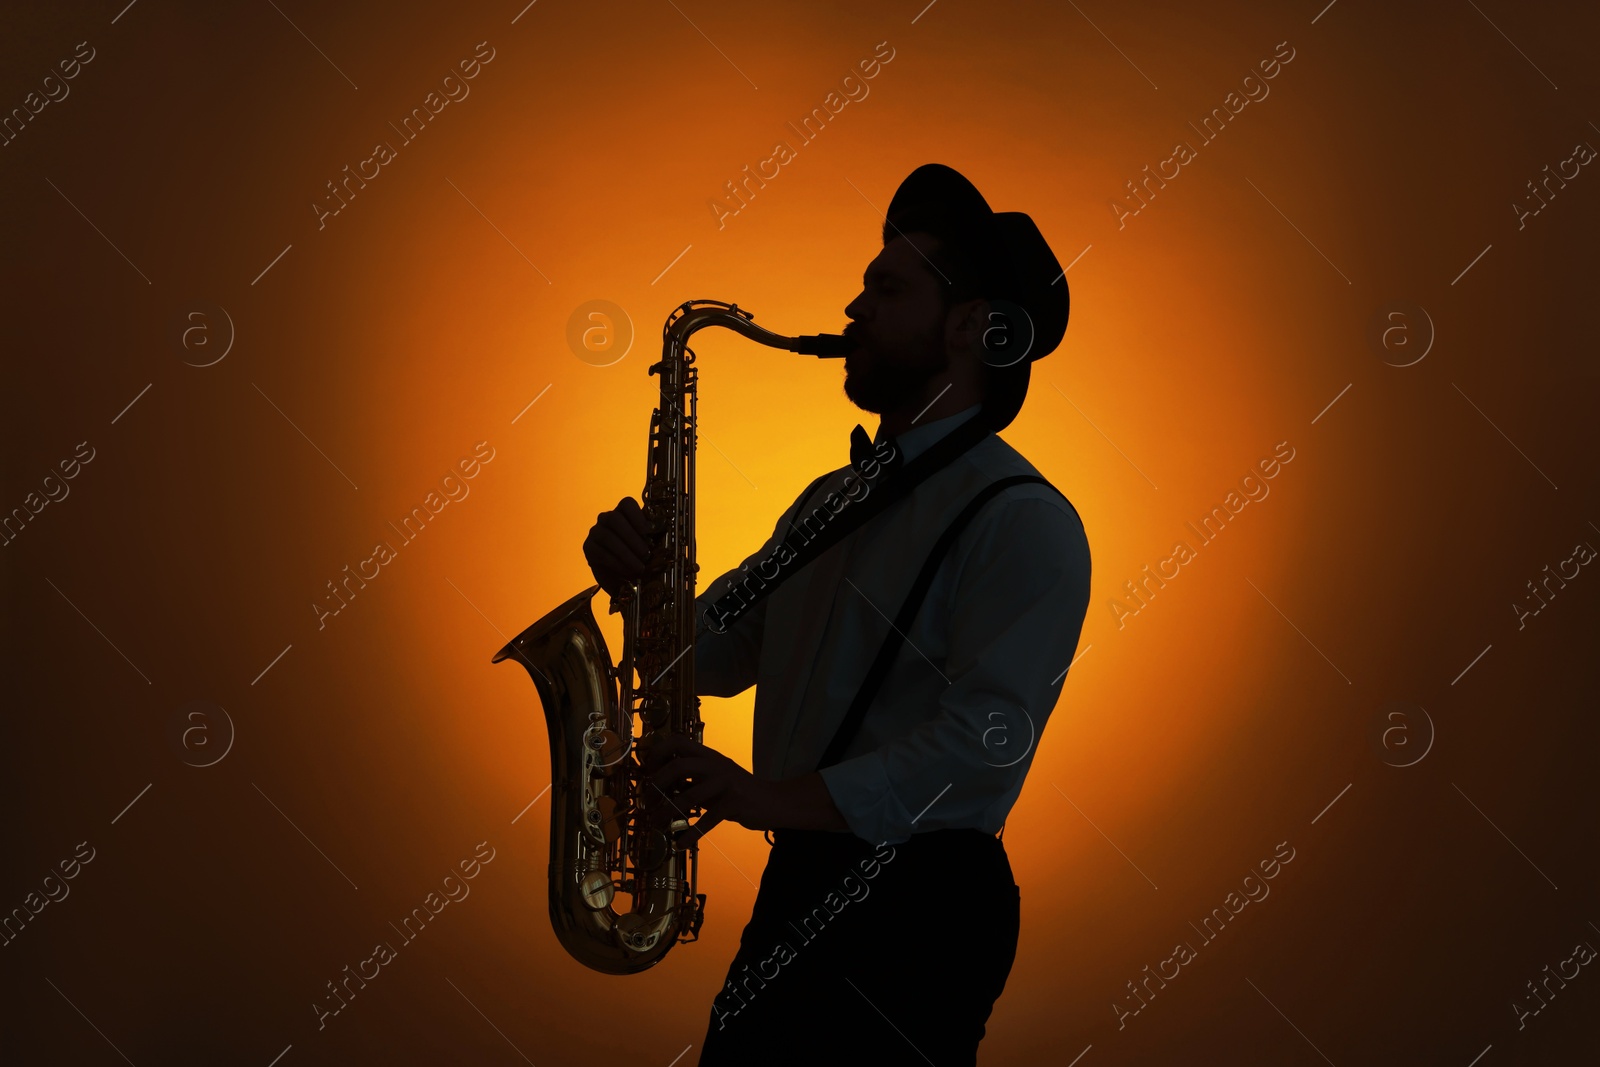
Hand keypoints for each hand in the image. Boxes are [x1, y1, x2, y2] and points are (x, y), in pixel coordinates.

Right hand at [583, 496, 652, 596]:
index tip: (649, 531)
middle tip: (646, 554)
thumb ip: (655, 537)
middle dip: (632, 537)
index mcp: (624, 513)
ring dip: (626, 553)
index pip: (626, 503)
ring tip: (639, 567)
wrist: (623, 580)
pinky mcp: (588, 547)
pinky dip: (616, 563)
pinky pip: (601, 552)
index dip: (637, 516)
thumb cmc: (639, 558)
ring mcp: (596, 532)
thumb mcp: (650, 546)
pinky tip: (627, 570)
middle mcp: (607, 518)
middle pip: (615, 518)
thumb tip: (665, 530)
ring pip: (607, 536)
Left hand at [639, 734, 848, 841]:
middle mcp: (716, 765)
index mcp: (709, 756)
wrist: (773, 802)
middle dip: (657, 783)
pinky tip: (681, 844)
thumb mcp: (714, 779)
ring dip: (668, 812)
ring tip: (658, 824)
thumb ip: (692, 779)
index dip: (658, 753)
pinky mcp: (734, 804)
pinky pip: (708, 820)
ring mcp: (726, 783)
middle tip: (648, 800)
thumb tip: (660, 787)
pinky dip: (691, 834)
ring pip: (689, 795)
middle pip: (679, 765)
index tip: (647, 770)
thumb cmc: (738, 792)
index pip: (678, 741)